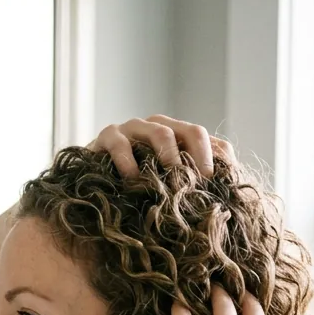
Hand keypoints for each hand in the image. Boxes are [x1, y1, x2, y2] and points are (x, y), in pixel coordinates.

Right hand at [87, 114, 236, 178]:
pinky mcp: (108, 136)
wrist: (91, 183)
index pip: (206, 140)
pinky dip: (129, 162)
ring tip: (170, 181)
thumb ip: (191, 182)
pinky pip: (121, 144)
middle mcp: (158, 127)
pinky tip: (132, 180)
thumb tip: (221, 187)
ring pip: (160, 132)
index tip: (214, 184)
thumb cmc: (134, 187)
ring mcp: (133, 128)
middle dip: (199, 156)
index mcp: (176, 135)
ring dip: (169, 156)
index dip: (214, 159)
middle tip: (199, 182)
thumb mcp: (165, 185)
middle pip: (190, 131)